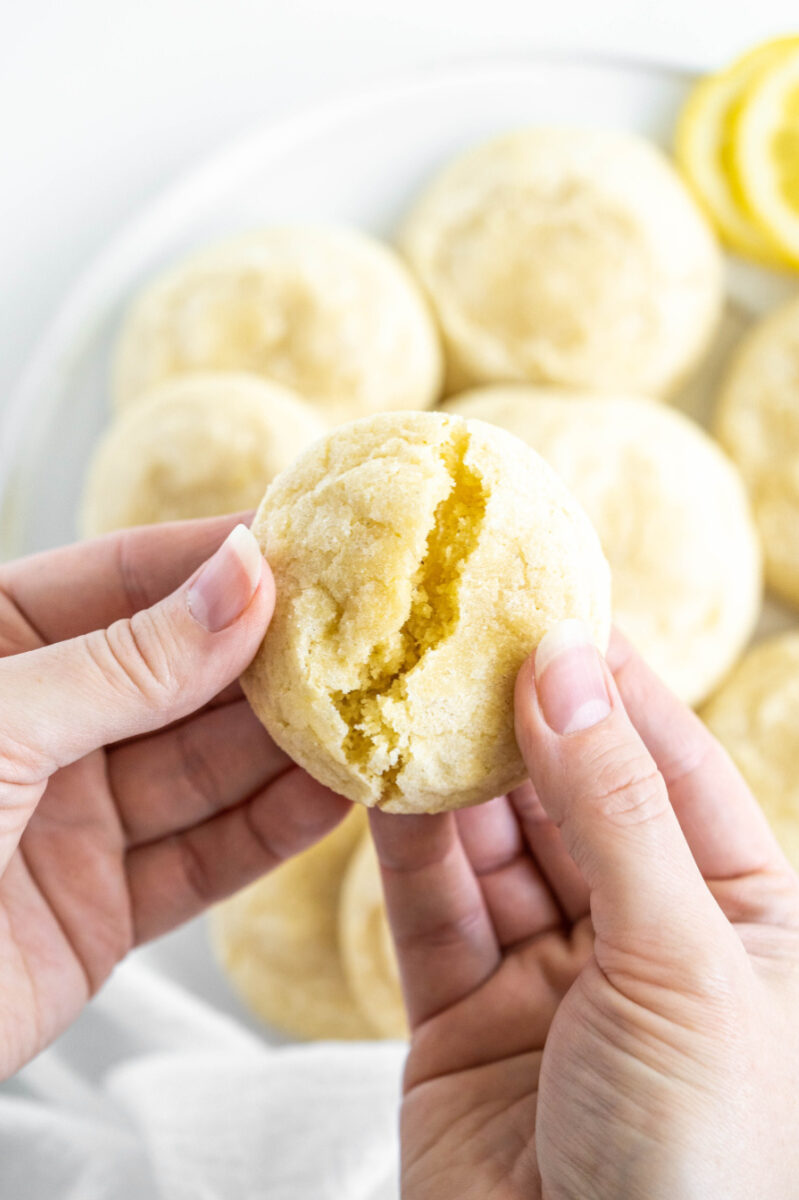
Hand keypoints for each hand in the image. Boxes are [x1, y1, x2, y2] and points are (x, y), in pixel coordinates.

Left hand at [0, 516, 348, 1079]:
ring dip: (290, 744)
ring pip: (204, 768)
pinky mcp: (99, 911)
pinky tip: (338, 795)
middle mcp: (40, 725)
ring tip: (377, 709)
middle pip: (180, 675)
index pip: (124, 580)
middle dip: (273, 656)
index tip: (317, 542)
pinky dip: (271, 832)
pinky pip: (202, 860)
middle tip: (373, 630)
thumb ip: (130, 660)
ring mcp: (70, 818)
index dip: (219, 559)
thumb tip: (245, 575)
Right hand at [372, 623, 798, 1198]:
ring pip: (492, 845)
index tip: (550, 602)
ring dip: (449, 775)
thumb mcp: (679, 959)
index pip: (670, 765)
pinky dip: (403, 846)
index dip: (611, 682)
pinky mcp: (462, 1018)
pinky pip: (432, 911)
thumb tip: (567, 663)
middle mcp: (645, 935)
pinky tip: (376, 778)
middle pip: (571, 795)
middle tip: (456, 633)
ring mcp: (550, 976)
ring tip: (404, 690)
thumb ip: (615, 805)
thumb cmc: (697, 1157)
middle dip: (515, 719)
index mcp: (740, 917)